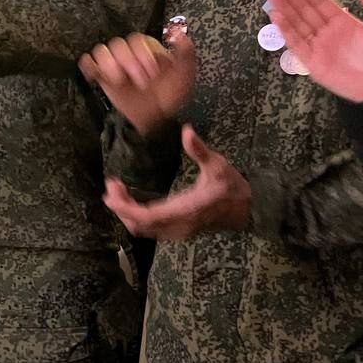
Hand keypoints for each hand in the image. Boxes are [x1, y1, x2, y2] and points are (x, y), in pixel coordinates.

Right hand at [79, 33, 194, 136]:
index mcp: (147, 47)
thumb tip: (178, 33)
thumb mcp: (184, 75)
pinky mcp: (101, 74)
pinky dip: (90, 67)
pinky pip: (88, 62)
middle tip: (140, 82)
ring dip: (109, 66)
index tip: (153, 74)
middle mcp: (129, 51)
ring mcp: (114, 62)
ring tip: (119, 80)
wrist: (155, 118)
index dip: (143, 57)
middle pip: (118, 44)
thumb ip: (185, 53)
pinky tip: (98, 76)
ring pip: (102, 51)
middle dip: (128, 64)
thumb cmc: (169, 95)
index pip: (137, 40)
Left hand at [103, 125, 250, 238]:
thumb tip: (186, 131)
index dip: (126, 207)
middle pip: (140, 226)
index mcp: (185, 210)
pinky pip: (152, 229)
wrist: (250, 209)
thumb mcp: (219, 165)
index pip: (147, 216)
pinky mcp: (180, 230)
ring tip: (117, 191)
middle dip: (121, 208)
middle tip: (111, 187)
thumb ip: (200, 150)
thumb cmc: (233, 186)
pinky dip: (137, 217)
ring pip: (144, 230)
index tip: (111, 192)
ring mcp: (179, 231)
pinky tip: (131, 201)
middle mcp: (179, 225)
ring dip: (127, 214)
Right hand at [266, 0, 362, 101]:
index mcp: (344, 22)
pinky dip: (285, 30)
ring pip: (297, 24)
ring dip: (284, 8)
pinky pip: (296, 44)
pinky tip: (276, 16)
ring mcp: (319, 47)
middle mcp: (328, 32)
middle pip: (304, 9)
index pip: (321, 0)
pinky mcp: (313, 63)